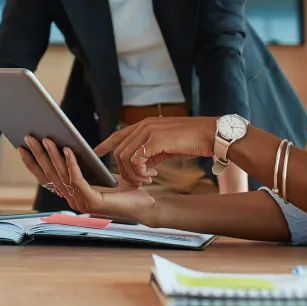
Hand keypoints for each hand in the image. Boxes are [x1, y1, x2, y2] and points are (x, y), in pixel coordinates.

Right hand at [17, 137, 157, 223]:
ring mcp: (81, 203)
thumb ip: (82, 166)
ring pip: (62, 176)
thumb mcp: (98, 173)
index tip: (22, 147)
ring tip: (47, 139)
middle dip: (38, 155)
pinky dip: (71, 163)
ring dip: (52, 156)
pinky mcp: (93, 201)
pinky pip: (77, 179)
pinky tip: (68, 150)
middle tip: (29, 137)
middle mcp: (73, 200)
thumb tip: (65, 145)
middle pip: (50, 175)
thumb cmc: (125, 188)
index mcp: (72, 194)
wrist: (146, 204)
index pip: (46, 178)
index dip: (33, 163)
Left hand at [95, 116, 216, 185]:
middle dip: (124, 170)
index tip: (95, 153)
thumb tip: (142, 164)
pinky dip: (140, 171)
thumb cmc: (192, 141)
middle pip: (119, 151)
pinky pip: (136, 159)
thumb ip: (151, 152)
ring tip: (147, 179)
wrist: (211, 134)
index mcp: (145, 125)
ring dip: (133, 174)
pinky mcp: (156, 139)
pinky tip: (153, 174)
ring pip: (124, 156)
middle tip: (140, 180)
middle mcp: (144, 125)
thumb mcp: (166, 146)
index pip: (118, 134)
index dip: (104, 144)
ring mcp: (149, 131)